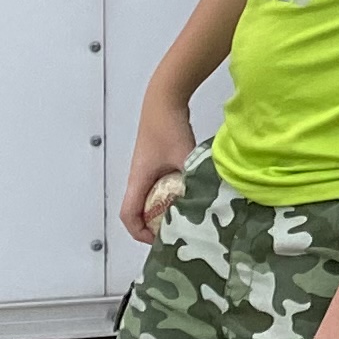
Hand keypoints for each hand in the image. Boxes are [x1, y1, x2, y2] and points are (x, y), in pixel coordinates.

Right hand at [121, 100, 197, 242]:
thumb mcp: (184, 157)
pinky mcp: (154, 161)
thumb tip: (210, 200)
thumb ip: (194, 179)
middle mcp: (137, 178)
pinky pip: (156, 187)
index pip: (128, 216)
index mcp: (138, 180)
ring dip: (161, 210)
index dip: (139, 233)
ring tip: (184, 217)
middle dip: (153, 225)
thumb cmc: (169, 128)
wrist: (164, 99)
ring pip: (148, 199)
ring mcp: (145, 169)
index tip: (159, 240)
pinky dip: (167, 196)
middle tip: (176, 232)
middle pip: (137, 211)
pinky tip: (188, 195)